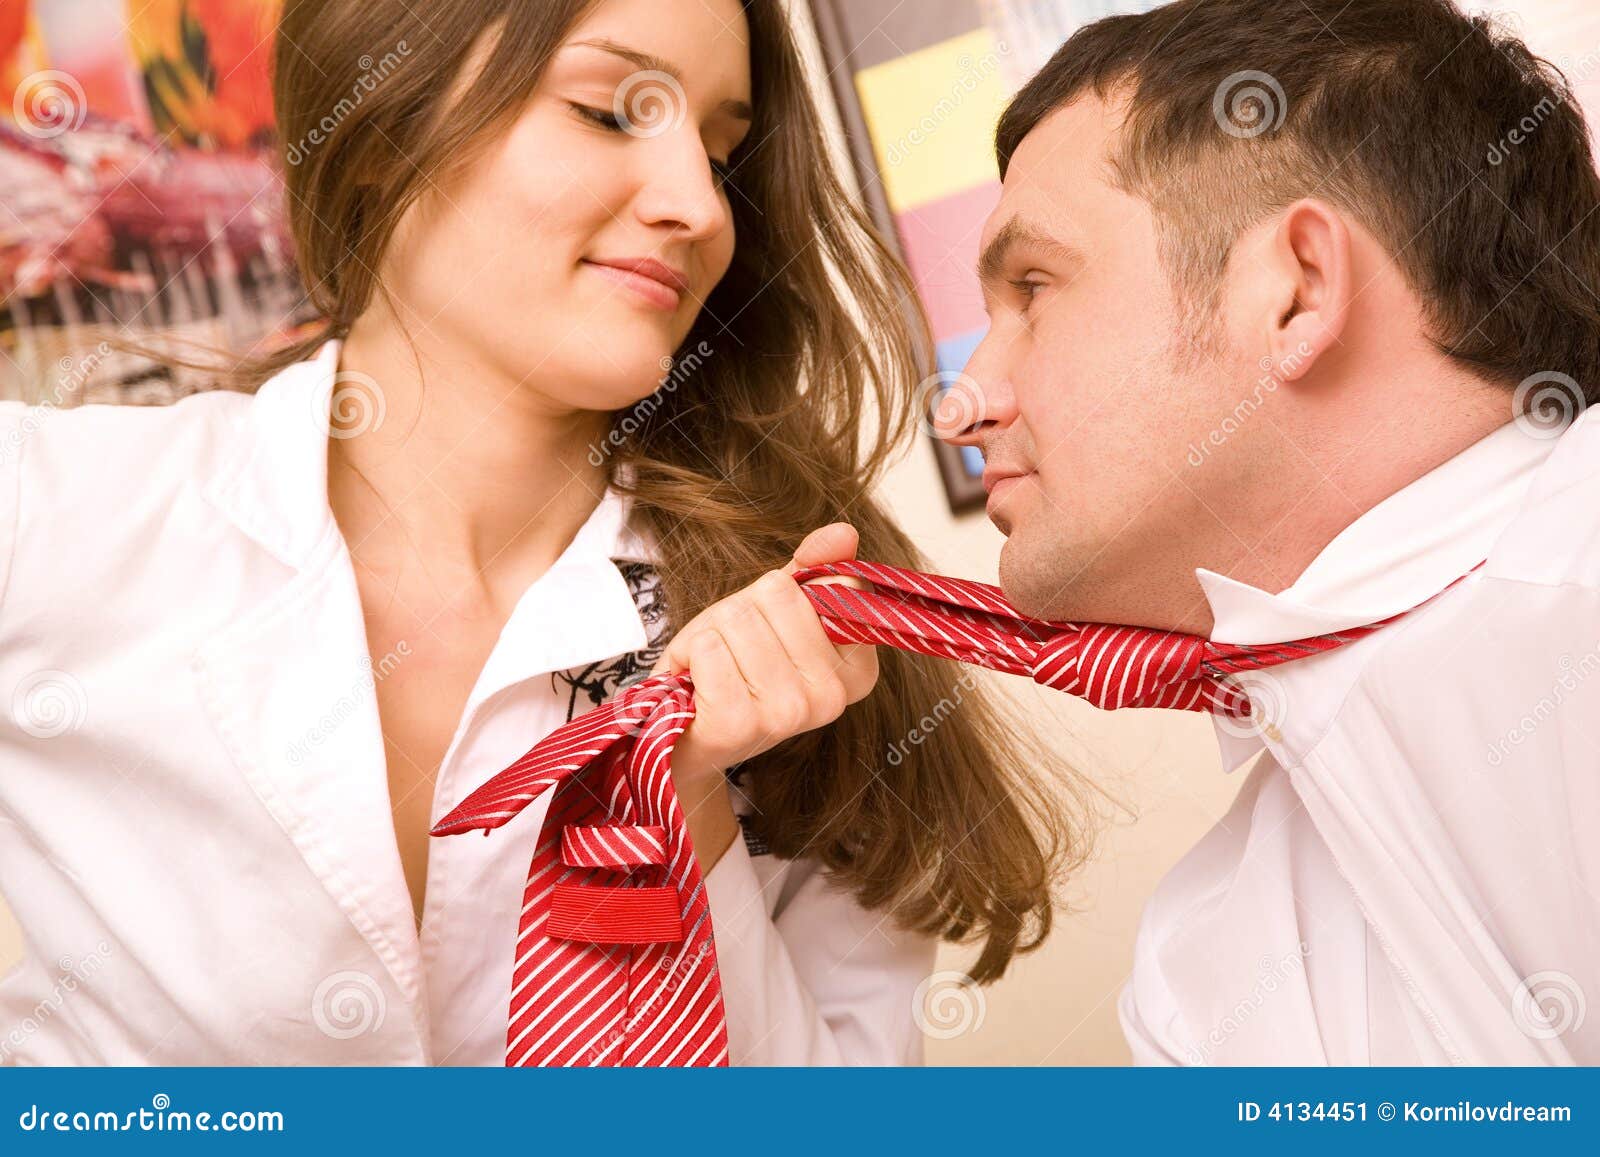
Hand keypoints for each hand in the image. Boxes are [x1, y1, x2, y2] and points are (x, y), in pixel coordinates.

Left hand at [648, 523, 879, 870]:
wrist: (683, 737)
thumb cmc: (733, 670)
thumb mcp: (773, 613)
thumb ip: (813, 571)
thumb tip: (844, 532)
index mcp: (857, 668)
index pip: (829, 585)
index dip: (783, 595)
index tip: (769, 629)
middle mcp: (832, 696)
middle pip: (776, 594)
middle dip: (738, 612)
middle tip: (731, 653)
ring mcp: (789, 713)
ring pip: (738, 618)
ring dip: (709, 635)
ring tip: (711, 670)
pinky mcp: (740, 724)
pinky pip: (708, 648)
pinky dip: (688, 656)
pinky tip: (696, 687)